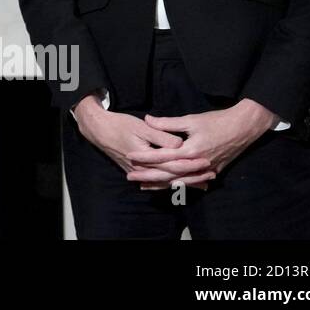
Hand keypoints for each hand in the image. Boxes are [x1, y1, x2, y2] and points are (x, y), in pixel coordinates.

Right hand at [72, 94, 215, 191]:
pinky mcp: (137, 172)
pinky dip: (170, 184)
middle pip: (171, 177)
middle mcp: (142, 170)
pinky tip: (181, 184)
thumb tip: (180, 143)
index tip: (207, 162)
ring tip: (203, 184)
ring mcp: (139, 173)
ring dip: (184, 183)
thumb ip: (161, 135)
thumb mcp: (141, 127)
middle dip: (192, 177)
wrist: (98, 130)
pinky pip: (157, 182)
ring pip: (165, 182)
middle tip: (211, 176)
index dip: (190, 164)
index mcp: (145, 158)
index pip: (172, 164)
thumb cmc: (120, 125)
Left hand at [126, 100, 279, 188]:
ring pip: (180, 181)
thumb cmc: (216, 121)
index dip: (145, 157)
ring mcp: (206, 170)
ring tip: (144, 186)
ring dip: (161, 184)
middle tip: (130, 177)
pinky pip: (191, 181)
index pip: (162, 157)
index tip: (130, 157)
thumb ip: (168, 123)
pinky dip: (178, 184)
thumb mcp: (191, 119)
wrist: (244, 128)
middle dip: (148, 176)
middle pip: (168, 174)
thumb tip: (147, 119)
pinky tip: (168, 186)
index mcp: (190, 151)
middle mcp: (197, 164)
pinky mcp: (213, 171)